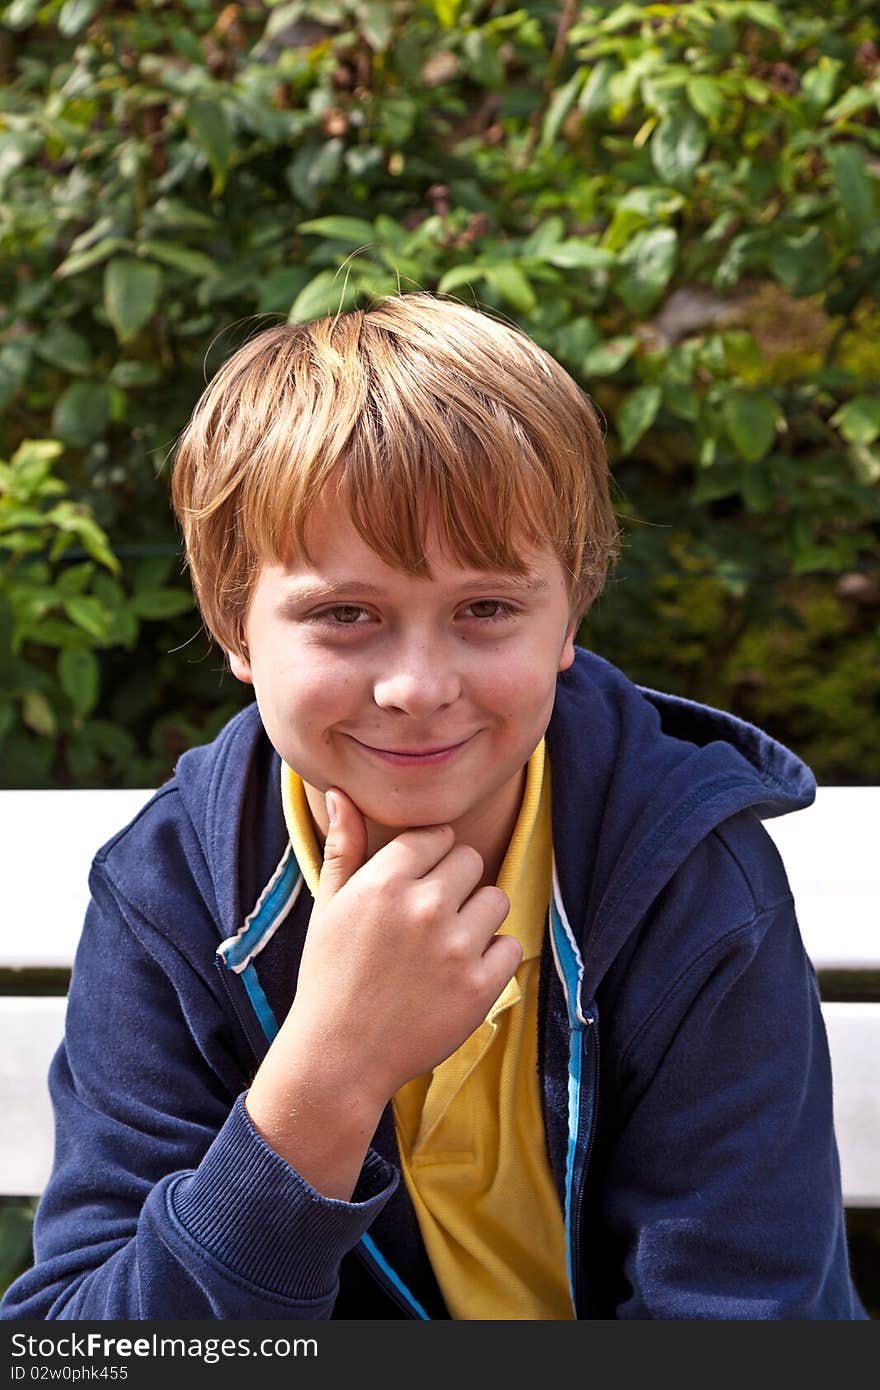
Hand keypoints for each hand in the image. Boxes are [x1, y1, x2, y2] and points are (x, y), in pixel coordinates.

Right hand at [245, 787, 519, 1195]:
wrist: (339, 1057)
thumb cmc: (330, 976)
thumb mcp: (328, 906)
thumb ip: (344, 846)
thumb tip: (341, 793)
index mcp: (384, 882)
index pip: (436, 836)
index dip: (428, 860)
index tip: (413, 888)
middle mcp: (423, 908)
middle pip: (471, 860)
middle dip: (455, 885)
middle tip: (428, 921)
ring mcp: (455, 948)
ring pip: (496, 900)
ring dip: (477, 919)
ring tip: (444, 947)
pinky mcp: (479, 987)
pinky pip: (510, 947)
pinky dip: (492, 960)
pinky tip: (458, 976)